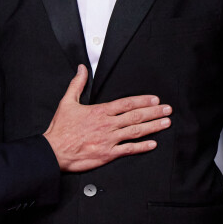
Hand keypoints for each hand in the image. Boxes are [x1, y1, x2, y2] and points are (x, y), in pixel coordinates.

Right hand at [43, 65, 171, 171]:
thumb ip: (77, 84)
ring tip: (165, 123)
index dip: (142, 101)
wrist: (54, 150)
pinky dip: (142, 147)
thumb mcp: (67, 101)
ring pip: (136, 131)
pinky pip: (129, 150)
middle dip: (154, 112)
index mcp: (100, 112)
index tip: (154, 99)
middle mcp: (108, 125)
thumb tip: (82, 68)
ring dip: (153, 127)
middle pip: (135, 116)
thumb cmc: (61, 128)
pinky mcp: (108, 154)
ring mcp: (109, 140)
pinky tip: (152, 144)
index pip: (126, 104)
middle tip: (167, 109)